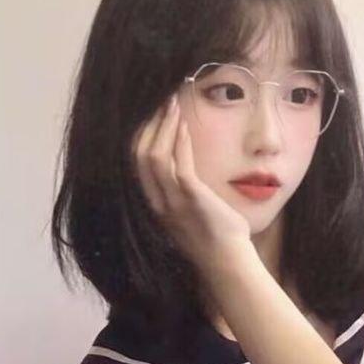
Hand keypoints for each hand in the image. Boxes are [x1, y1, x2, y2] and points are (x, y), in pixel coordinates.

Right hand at [131, 93, 252, 272]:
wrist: (227, 262)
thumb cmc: (215, 239)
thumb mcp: (190, 214)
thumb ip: (182, 192)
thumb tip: (185, 168)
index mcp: (155, 205)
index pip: (137, 163)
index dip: (142, 135)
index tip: (152, 114)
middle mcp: (158, 202)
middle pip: (139, 154)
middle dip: (150, 124)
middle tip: (163, 101)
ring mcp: (172, 201)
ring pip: (154, 155)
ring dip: (163, 126)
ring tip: (173, 105)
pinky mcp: (190, 198)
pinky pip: (179, 164)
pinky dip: (179, 141)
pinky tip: (185, 125)